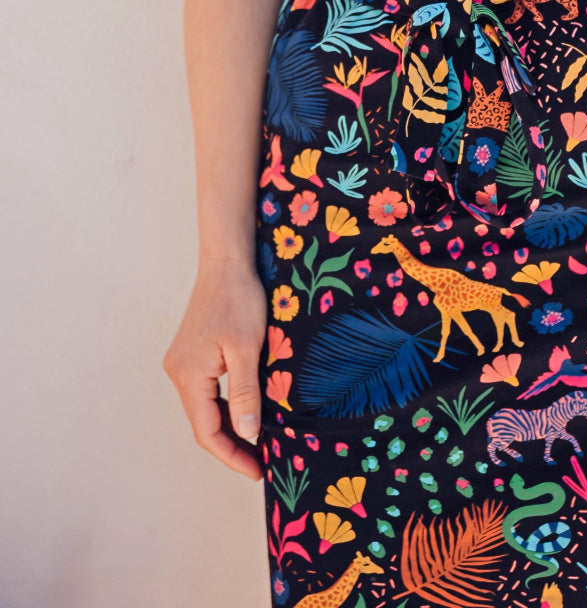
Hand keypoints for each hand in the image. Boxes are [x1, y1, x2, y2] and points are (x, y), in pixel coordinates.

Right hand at [162, 258, 267, 481]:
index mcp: (189, 376)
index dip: (232, 455)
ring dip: (229, 427)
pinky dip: (226, 406)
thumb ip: (245, 393)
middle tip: (261, 462)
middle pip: (204, 424)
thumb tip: (248, 434)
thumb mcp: (248, 348)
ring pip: (206, 408)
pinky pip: (207, 391)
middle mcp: (179, 373)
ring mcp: (183, 363)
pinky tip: (246, 412)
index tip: (257, 470)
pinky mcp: (192, 354)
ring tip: (258, 444)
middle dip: (232, 446)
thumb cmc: (239, 299)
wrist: (227, 261)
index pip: (207, 432)